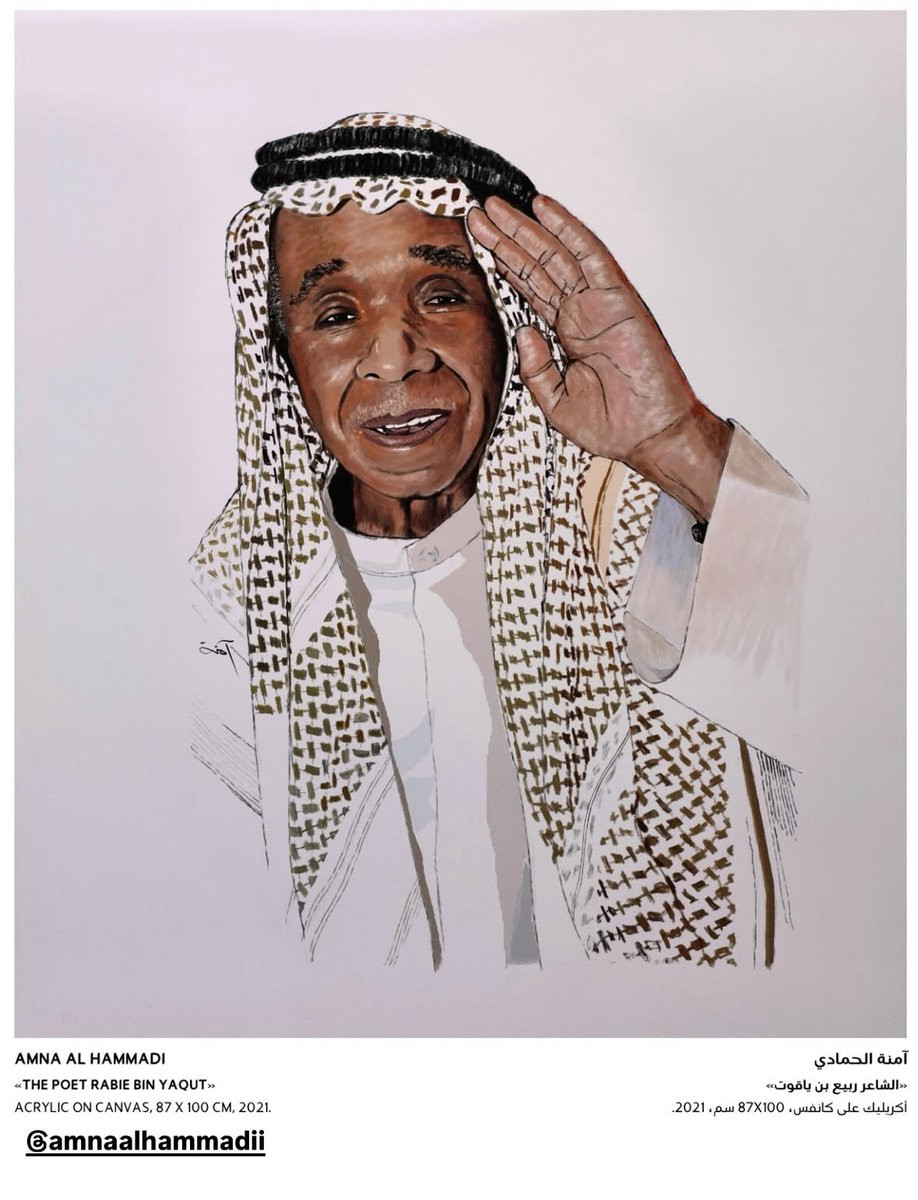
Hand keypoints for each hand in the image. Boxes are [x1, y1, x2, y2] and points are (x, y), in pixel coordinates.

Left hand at [466, 195, 731, 521]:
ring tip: (497, 207)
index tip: (479, 242)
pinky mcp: (619, 300)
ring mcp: (599, 304)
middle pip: (537, 265)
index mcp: (566, 335)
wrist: (650, 437)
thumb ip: (535, 368)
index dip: (504, 263)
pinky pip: (591, 256)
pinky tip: (545, 210)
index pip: (529, 289)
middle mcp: (581, 313)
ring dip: (527, 228)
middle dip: (506, 238)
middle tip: (479, 213)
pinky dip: (568, 230)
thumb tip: (522, 332)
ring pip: (556, 254)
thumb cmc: (613, 425)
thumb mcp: (555, 402)